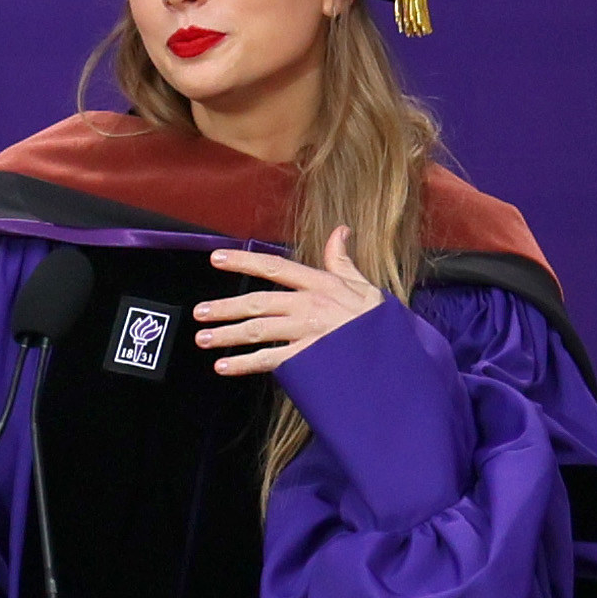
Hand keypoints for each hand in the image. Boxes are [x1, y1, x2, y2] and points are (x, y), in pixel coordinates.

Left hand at [193, 227, 384, 375]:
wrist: (397, 356)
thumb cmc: (378, 323)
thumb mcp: (364, 285)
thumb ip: (342, 260)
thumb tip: (340, 230)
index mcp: (319, 284)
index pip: (274, 267)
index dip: (243, 261)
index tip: (216, 258)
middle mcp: (309, 306)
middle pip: (257, 302)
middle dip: (225, 308)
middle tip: (199, 313)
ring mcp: (307, 333)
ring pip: (258, 331)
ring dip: (227, 335)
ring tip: (203, 339)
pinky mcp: (309, 359)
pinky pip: (270, 360)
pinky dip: (244, 364)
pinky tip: (224, 367)